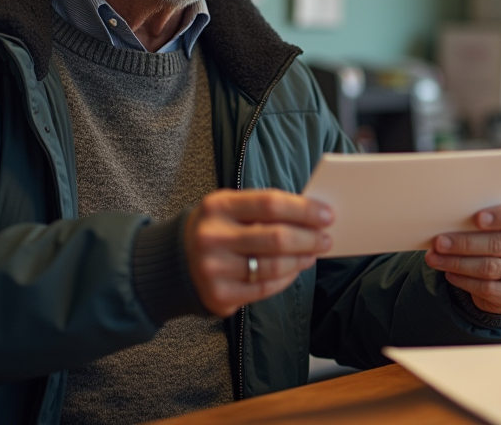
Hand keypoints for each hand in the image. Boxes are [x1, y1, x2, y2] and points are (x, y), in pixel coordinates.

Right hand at [185, 189, 333, 316]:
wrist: (173, 262)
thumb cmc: (215, 228)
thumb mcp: (228, 207)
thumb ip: (263, 208)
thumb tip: (311, 215)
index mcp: (217, 206)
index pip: (270, 203)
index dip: (304, 209)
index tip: (327, 214)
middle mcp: (212, 237)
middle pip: (276, 237)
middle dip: (309, 238)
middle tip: (326, 238)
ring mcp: (214, 269)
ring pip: (274, 266)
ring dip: (301, 260)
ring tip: (313, 254)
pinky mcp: (219, 296)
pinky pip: (264, 288)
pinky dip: (286, 278)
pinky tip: (295, 269)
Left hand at [424, 202, 500, 313]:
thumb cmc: (498, 239)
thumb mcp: (497, 226)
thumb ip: (481, 222)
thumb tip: (447, 221)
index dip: (499, 217)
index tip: (477, 218)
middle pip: (497, 244)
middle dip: (464, 243)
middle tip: (439, 242)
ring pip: (488, 268)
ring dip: (457, 263)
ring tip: (435, 258)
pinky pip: (486, 288)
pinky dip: (463, 280)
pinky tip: (449, 273)